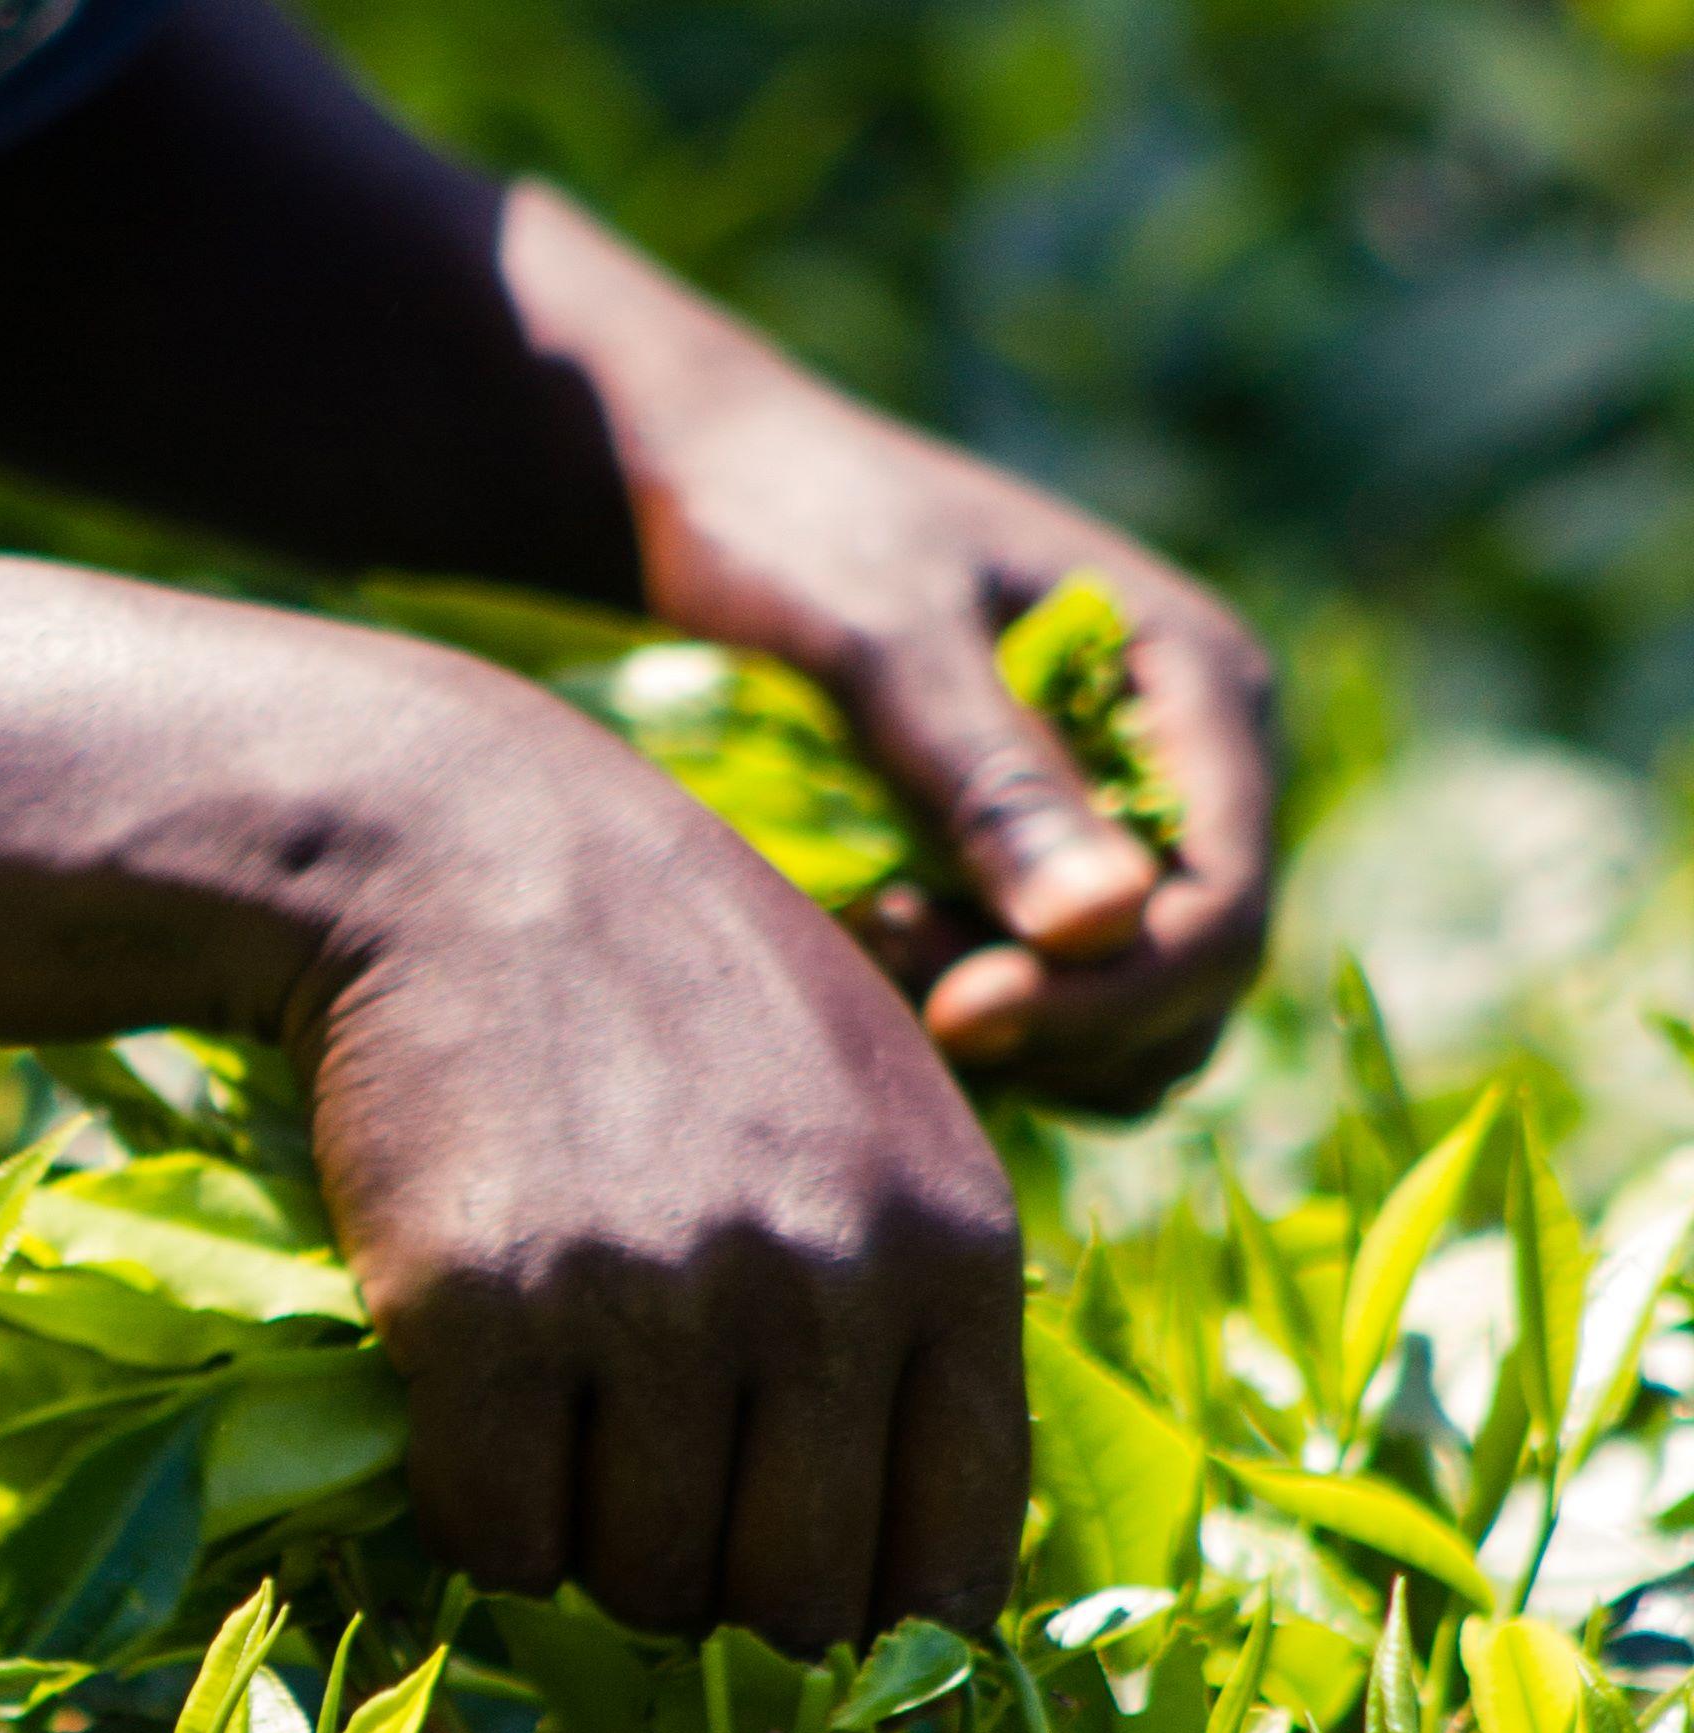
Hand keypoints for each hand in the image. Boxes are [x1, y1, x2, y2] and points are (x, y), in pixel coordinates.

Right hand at [287, 692, 1028, 1648]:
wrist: (466, 851)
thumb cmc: (679, 992)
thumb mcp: (877, 1114)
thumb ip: (918, 1310)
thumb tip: (910, 1580)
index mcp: (955, 1250)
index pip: (954, 1567)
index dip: (867, 1615)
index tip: (789, 1582)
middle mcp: (825, 1288)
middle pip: (792, 1606)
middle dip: (717, 1588)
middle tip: (650, 1497)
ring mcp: (652, 1301)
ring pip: (638, 1586)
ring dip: (587, 1547)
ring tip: (560, 1426)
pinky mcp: (483, 1309)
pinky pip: (496, 1534)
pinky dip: (477, 1515)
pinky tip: (469, 1413)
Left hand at [504, 193, 1278, 1113]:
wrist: (713, 491)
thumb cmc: (794, 532)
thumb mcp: (884, 642)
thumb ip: (987, 779)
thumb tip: (1102, 927)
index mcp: (1204, 685)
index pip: (1224, 908)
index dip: (1110, 995)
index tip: (949, 1014)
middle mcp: (1194, 766)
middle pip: (1190, 988)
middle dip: (1056, 1022)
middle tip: (880, 947)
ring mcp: (1121, 820)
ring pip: (1127, 1021)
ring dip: (1016, 1036)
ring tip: (867, 931)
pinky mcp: (1039, 862)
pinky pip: (1051, 1002)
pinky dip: (975, 1017)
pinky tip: (865, 944)